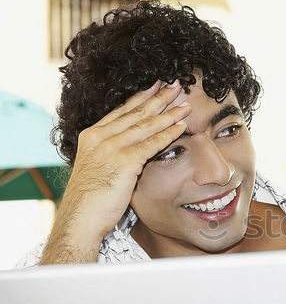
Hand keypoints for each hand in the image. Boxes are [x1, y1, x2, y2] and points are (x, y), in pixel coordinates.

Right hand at [41, 80, 191, 263]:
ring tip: (186, 103)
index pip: (121, 112)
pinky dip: (169, 133)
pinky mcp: (124, 161)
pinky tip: (182, 125)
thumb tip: (132, 156)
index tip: (156, 86)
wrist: (80, 219)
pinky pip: (152, 143)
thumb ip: (113, 158)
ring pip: (146, 125)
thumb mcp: (99, 171)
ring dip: (169, 112)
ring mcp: (110, 148)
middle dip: (158, 97)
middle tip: (177, 84)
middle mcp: (99, 137)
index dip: (141, 98)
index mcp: (91, 136)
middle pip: (135, 112)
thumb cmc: (91, 202)